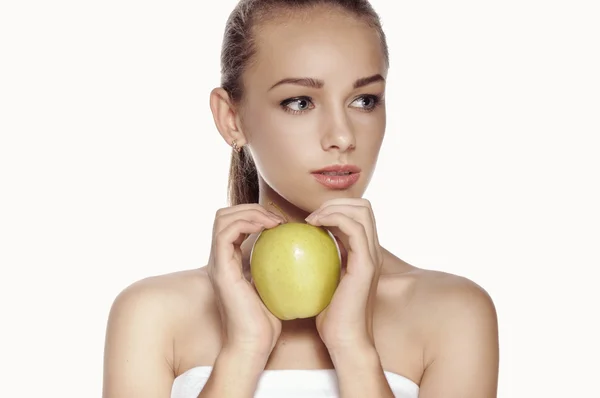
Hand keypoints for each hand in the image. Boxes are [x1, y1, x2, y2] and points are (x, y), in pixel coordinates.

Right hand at [207, 204, 285, 360]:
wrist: (254, 343)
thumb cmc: (269, 321)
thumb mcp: (276, 286)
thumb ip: (278, 267)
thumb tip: (303, 250)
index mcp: (230, 261)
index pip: (233, 224)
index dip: (255, 215)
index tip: (281, 223)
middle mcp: (220, 259)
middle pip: (224, 215)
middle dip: (250, 207)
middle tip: (277, 218)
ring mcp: (218, 262)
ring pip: (223, 218)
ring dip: (250, 211)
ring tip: (275, 221)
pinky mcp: (221, 268)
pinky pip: (227, 232)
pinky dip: (248, 223)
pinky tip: (271, 229)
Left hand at [305, 198, 383, 354]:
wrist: (344, 340)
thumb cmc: (327, 317)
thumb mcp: (321, 283)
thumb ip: (317, 263)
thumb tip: (291, 247)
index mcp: (363, 254)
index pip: (357, 215)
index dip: (335, 208)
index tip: (310, 220)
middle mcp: (372, 251)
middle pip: (363, 207)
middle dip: (336, 201)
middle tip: (311, 215)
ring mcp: (371, 256)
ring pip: (362, 211)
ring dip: (333, 207)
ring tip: (311, 219)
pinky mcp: (366, 263)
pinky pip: (353, 228)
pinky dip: (333, 218)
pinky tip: (311, 226)